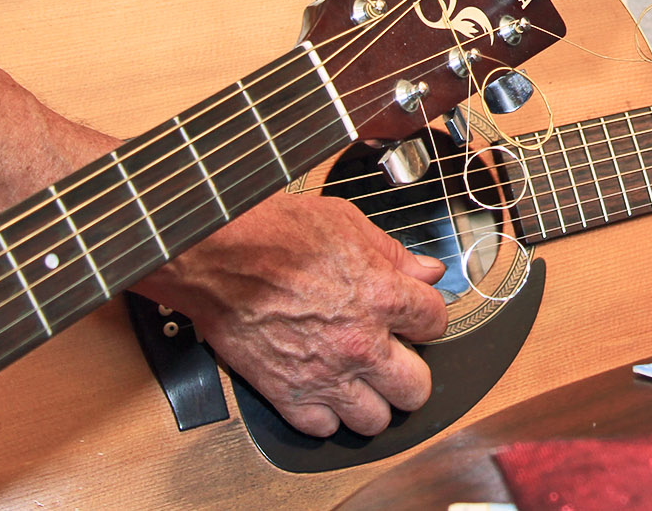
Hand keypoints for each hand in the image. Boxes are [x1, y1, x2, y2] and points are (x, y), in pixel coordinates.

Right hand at [134, 191, 446, 437]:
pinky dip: (326, 416)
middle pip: (417, 388)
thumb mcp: (345, 222)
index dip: (427, 318)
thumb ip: (393, 253)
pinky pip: (324, 430)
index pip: (436, 323)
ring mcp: (326, 376)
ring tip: (362, 382)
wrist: (215, 256)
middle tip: (396, 359)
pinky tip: (323, 392)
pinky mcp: (288, 396)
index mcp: (382, 296)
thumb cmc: (271, 233)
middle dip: (411, 372)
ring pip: (376, 421)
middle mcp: (361, 343)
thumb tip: (426, 270)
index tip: (415, 317)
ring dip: (373, 402)